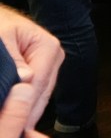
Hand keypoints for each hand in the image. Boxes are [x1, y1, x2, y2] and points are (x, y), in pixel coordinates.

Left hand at [0, 7, 63, 135]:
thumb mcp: (1, 37)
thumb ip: (13, 58)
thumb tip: (26, 78)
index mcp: (49, 47)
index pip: (39, 83)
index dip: (23, 103)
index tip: (9, 118)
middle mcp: (54, 57)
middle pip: (41, 93)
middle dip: (25, 108)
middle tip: (10, 124)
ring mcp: (48, 66)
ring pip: (39, 96)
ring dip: (24, 107)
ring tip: (11, 119)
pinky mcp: (40, 72)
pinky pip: (34, 93)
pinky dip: (23, 102)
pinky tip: (14, 109)